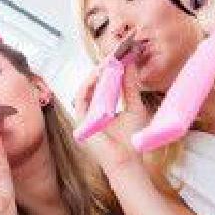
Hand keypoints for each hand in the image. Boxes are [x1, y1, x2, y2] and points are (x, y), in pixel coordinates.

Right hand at [76, 61, 151, 179]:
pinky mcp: (80, 122)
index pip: (104, 86)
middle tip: (115, 54)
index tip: (121, 55)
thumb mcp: (134, 107)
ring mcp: (84, 118)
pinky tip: (99, 75)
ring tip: (108, 62)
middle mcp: (91, 113)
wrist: (126, 161)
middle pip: (93, 86)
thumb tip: (130, 65)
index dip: (110, 70)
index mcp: (102, 111)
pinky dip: (88, 85)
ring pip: (86, 90)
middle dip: (103, 69)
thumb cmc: (131, 140)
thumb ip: (130, 87)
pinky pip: (80, 98)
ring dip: (96, 74)